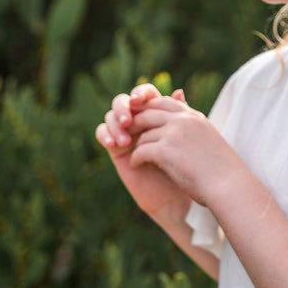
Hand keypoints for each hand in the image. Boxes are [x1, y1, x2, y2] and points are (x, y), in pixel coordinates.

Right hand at [96, 84, 189, 221]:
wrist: (176, 196)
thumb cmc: (184, 166)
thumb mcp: (183, 139)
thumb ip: (179, 115)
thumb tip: (179, 91)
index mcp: (157, 114)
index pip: (144, 94)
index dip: (140, 92)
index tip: (139, 100)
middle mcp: (139, 122)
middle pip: (124, 101)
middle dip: (122, 106)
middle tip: (128, 118)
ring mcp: (126, 133)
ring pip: (111, 116)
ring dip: (115, 123)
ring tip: (124, 140)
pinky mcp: (115, 148)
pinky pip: (102, 133)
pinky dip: (104, 133)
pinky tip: (112, 142)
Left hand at [129, 95, 245, 207]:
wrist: (229, 186)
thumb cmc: (222, 169)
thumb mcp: (209, 139)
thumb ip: (194, 128)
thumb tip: (184, 127)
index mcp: (195, 117)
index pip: (165, 102)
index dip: (149, 109)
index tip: (141, 121)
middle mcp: (184, 120)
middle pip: (148, 113)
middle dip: (136, 124)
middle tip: (128, 135)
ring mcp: (175, 133)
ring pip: (144, 134)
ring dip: (136, 145)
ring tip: (134, 155)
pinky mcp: (166, 150)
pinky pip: (141, 150)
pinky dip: (135, 158)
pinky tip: (135, 166)